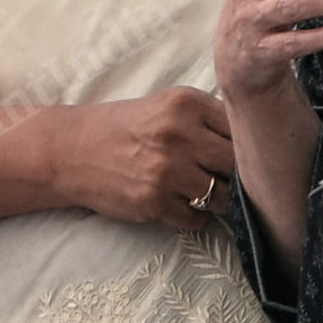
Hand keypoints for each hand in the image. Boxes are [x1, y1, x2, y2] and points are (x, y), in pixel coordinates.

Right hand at [49, 88, 234, 229]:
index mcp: (187, 103)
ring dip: (220, 200)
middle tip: (233, 178)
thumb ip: (207, 117)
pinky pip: (195, 219)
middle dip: (238, 174)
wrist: (70, 150)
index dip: (249, 143)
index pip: (242, 127)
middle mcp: (180, 135)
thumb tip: (252, 140)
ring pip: (221, 196)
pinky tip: (185, 205)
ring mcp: (167, 171)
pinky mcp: (153, 202)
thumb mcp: (168, 105)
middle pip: (236, 163)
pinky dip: (196, 217)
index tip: (251, 152)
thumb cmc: (125, 126)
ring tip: (210, 194)